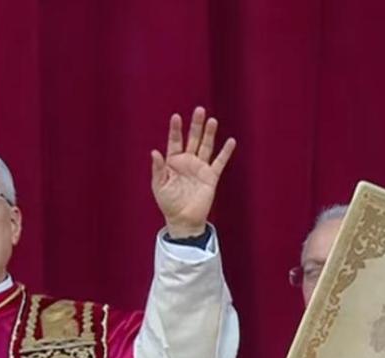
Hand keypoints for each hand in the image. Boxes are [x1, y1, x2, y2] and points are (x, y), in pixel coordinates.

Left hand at [151, 107, 235, 237]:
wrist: (183, 220)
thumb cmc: (168, 203)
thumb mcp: (159, 186)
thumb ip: (158, 169)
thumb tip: (154, 152)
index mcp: (173, 162)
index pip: (175, 141)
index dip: (175, 129)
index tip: (176, 117)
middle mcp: (188, 161)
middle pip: (193, 139)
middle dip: (196, 125)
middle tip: (199, 110)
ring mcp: (200, 168)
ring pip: (206, 146)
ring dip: (210, 134)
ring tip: (213, 120)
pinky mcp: (211, 177)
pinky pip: (219, 162)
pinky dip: (225, 152)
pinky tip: (230, 141)